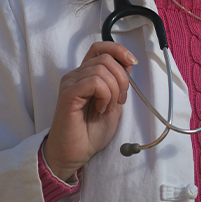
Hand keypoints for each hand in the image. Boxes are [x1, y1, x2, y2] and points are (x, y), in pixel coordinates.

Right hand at [44, 42, 136, 180]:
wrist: (75, 153)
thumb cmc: (90, 133)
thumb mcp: (113, 104)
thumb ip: (118, 85)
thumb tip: (128, 64)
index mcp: (86, 76)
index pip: (100, 48)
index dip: (118, 50)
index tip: (132, 64)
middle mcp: (76, 75)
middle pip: (106, 58)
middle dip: (122, 79)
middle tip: (118, 101)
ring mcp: (71, 83)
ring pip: (102, 70)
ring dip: (113, 91)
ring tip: (106, 108)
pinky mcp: (68, 94)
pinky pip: (94, 82)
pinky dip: (104, 95)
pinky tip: (100, 109)